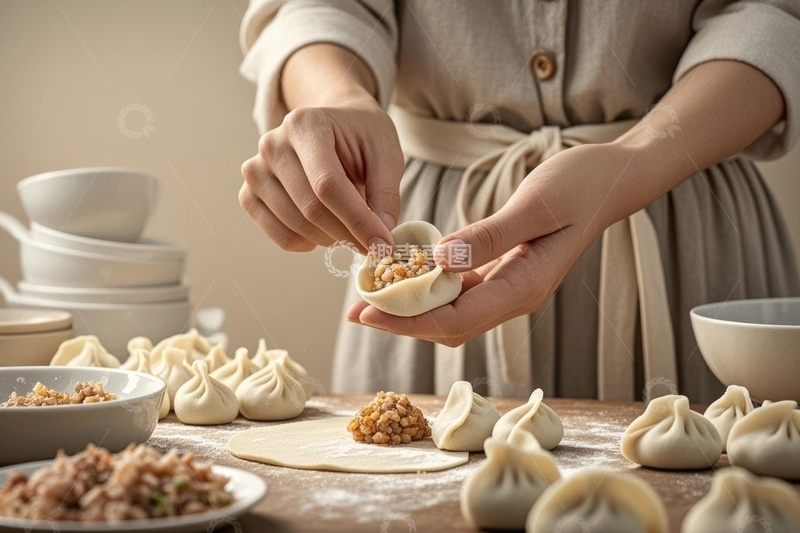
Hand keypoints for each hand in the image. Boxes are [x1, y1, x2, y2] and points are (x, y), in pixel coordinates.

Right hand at [239, 93, 403, 252]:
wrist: (332, 125)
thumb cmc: (360, 136)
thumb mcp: (386, 153)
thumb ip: (385, 194)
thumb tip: (380, 239)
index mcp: (305, 125)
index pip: (327, 185)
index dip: (358, 220)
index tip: (383, 245)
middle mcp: (272, 144)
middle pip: (311, 209)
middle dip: (348, 234)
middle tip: (373, 243)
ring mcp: (255, 171)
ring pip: (296, 226)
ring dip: (331, 239)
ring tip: (350, 225)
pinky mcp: (249, 194)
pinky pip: (279, 235)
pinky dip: (307, 243)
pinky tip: (325, 230)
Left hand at [346, 142, 635, 345]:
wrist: (610, 179)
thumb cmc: (579, 186)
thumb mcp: (536, 205)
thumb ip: (490, 235)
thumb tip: (441, 260)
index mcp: (524, 287)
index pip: (456, 319)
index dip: (409, 321)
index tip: (368, 313)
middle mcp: (515, 295)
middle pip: (448, 324)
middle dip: (401, 321)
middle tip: (356, 311)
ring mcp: (509, 286)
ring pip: (451, 311)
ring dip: (410, 308)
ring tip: (369, 297)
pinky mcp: (503, 271)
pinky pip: (459, 289)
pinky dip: (429, 286)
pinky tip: (404, 275)